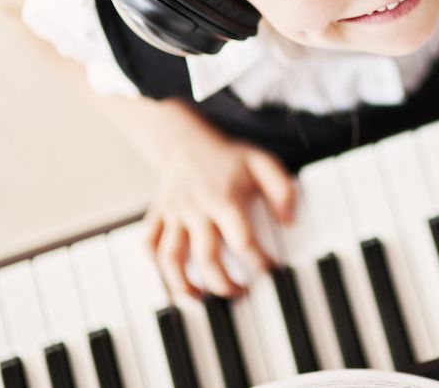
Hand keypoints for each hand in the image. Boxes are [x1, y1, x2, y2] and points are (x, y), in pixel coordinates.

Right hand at [142, 113, 295, 298]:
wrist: (186, 139)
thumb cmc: (228, 157)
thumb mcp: (262, 163)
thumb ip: (282, 190)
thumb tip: (289, 221)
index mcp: (225, 199)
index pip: (243, 240)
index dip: (259, 261)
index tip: (271, 271)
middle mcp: (196, 209)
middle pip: (206, 257)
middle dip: (224, 283)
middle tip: (240, 293)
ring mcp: (174, 214)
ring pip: (171, 258)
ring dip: (183, 284)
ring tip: (200, 298)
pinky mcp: (157, 215)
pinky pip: (149, 244)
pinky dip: (156, 265)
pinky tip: (173, 276)